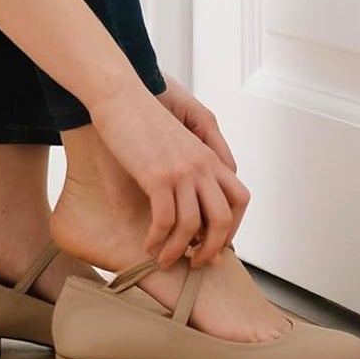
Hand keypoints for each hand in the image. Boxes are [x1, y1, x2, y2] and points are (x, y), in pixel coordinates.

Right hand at [85, 78, 250, 269]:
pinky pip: (165, 220)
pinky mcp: (157, 176)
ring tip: (164, 260)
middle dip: (211, 249)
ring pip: (193, 226)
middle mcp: (202, 166)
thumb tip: (184, 196)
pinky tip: (148, 245)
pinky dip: (158, 239)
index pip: (239, 199)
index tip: (214, 243)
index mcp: (209, 157)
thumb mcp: (174, 141)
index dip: (232, 227)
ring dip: (179, 250)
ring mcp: (181, 172)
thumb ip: (187, 164)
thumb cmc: (140, 117)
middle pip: (223, 219)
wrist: (120, 96)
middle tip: (195, 262)